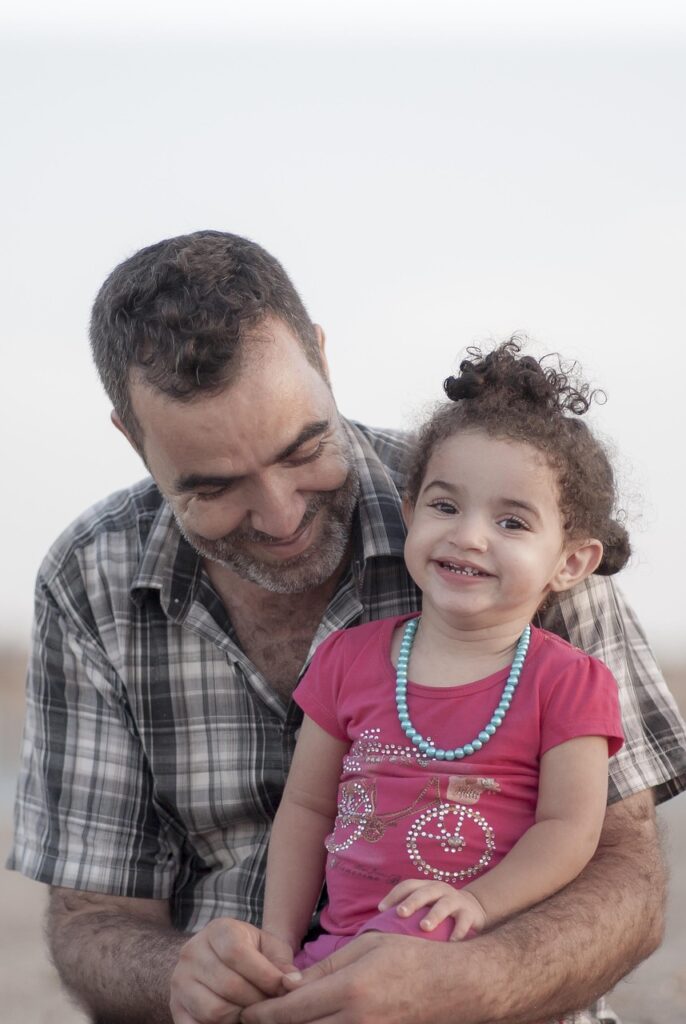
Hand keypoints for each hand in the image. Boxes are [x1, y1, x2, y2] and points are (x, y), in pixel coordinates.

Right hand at [169, 917, 296, 1023]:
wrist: (210, 959)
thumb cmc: (248, 951)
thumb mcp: (266, 946)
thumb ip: (281, 961)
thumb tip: (293, 983)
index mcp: (217, 930)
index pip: (236, 953)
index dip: (264, 975)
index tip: (284, 989)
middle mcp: (192, 952)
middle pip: (228, 986)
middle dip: (257, 1001)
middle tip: (272, 1006)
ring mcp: (180, 981)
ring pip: (214, 1010)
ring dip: (241, 1017)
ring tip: (254, 1012)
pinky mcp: (176, 1007)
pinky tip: (236, 1020)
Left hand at [240, 931, 462, 1023]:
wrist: (455, 986)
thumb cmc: (411, 957)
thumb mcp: (366, 946)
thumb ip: (325, 967)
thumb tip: (289, 983)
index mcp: (350, 991)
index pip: (291, 1011)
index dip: (262, 1014)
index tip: (245, 1013)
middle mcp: (356, 1023)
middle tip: (253, 1019)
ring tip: (282, 1022)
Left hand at [379, 879, 486, 939]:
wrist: (473, 909)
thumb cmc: (439, 911)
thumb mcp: (426, 905)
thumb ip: (409, 912)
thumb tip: (378, 929)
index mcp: (426, 886)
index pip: (408, 885)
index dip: (394, 895)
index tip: (381, 909)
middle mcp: (440, 889)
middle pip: (425, 892)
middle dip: (412, 902)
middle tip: (400, 914)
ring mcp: (456, 900)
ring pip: (445, 904)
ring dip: (434, 915)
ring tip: (424, 927)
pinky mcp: (470, 913)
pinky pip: (464, 922)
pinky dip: (458, 931)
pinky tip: (451, 942)